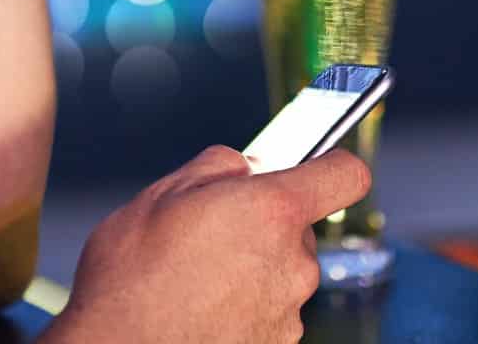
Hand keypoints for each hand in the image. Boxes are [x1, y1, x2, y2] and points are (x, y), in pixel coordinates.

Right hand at [46, 146, 371, 343]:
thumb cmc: (132, 280)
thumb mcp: (162, 194)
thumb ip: (218, 167)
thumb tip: (242, 166)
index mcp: (273, 211)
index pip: (346, 174)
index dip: (330, 165)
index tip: (313, 166)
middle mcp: (294, 263)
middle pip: (299, 228)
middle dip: (263, 224)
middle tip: (211, 231)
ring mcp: (288, 311)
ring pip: (282, 271)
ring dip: (252, 269)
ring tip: (195, 277)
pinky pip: (270, 311)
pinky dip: (244, 307)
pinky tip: (201, 308)